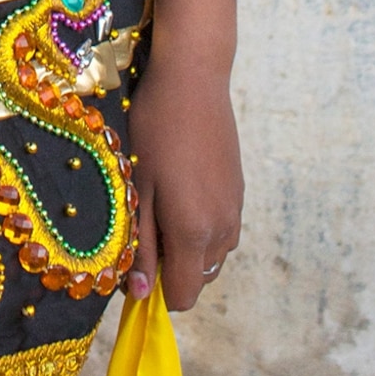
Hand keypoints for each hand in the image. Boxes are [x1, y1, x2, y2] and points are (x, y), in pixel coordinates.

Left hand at [125, 0, 241, 313]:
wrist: (193, 80)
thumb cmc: (155, 129)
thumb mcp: (138, 187)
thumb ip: (142, 243)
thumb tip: (141, 292)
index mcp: (195, 233)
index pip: (183, 295)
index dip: (156, 291)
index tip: (134, 267)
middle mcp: (223, 230)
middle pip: (198, 278)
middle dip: (170, 268)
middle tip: (142, 226)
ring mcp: (236, 211)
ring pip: (211, 255)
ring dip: (186, 247)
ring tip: (160, 204)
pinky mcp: (239, 192)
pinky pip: (222, 231)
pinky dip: (201, 227)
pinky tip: (180, 190)